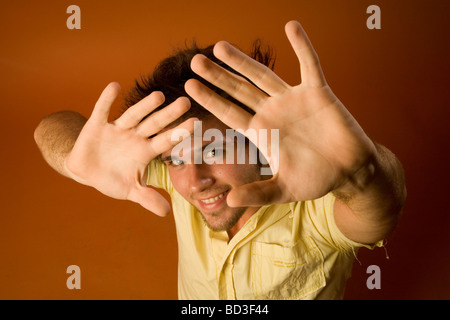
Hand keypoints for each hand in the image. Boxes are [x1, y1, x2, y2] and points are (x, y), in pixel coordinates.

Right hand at [65, 82, 195, 215]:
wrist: (86, 171)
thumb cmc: (112, 179)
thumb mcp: (130, 191)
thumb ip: (147, 199)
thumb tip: (166, 213)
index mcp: (145, 151)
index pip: (166, 141)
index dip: (179, 134)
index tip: (197, 124)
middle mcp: (135, 137)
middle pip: (155, 124)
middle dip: (169, 114)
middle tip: (186, 102)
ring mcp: (117, 129)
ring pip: (133, 115)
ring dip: (144, 107)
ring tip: (159, 96)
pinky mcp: (97, 125)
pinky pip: (102, 110)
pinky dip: (107, 99)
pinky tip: (115, 86)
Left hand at [185, 21, 375, 206]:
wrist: (348, 170)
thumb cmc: (316, 179)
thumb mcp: (283, 189)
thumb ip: (257, 193)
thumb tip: (229, 201)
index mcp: (262, 133)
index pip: (230, 113)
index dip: (210, 100)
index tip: (189, 87)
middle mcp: (272, 112)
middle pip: (239, 90)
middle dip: (218, 76)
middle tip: (195, 61)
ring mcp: (293, 100)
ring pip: (264, 75)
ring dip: (244, 61)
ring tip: (221, 46)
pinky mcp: (318, 92)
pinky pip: (310, 65)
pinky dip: (302, 46)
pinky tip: (291, 26)